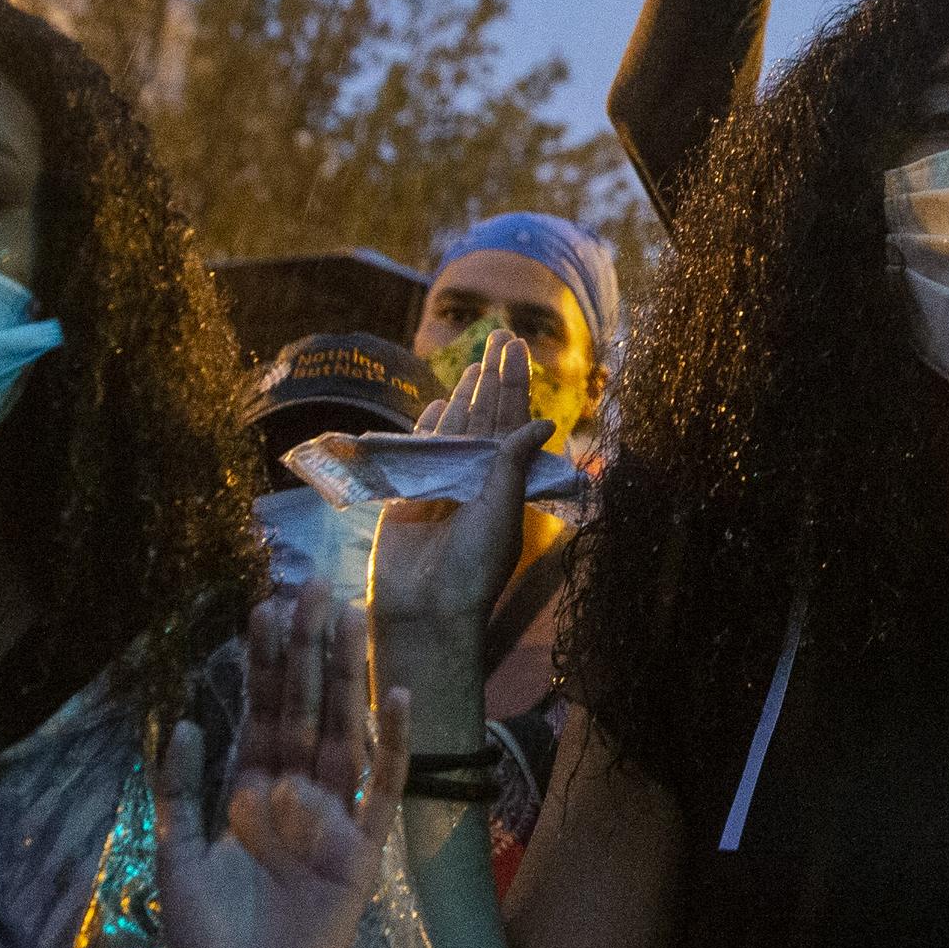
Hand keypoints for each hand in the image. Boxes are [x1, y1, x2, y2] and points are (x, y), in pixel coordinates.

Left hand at [157, 589, 403, 947]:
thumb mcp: (177, 866)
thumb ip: (180, 795)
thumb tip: (187, 722)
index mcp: (252, 798)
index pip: (261, 715)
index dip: (263, 665)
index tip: (265, 607)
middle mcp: (296, 796)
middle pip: (304, 709)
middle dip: (306, 651)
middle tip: (311, 586)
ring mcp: (333, 818)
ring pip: (342, 730)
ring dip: (346, 674)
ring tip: (349, 615)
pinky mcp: (363, 848)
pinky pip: (382, 787)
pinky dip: (391, 743)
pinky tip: (396, 695)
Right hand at [374, 332, 552, 672]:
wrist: (424, 610)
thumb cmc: (471, 568)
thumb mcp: (501, 513)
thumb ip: (512, 465)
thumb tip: (542, 421)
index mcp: (503, 482)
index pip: (511, 421)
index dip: (514, 384)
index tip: (515, 349)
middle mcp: (475, 479)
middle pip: (485, 417)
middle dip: (492, 378)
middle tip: (500, 337)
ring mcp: (440, 486)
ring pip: (453, 430)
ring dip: (463, 397)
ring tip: (474, 365)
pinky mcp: (405, 497)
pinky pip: (417, 454)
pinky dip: (425, 429)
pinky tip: (436, 405)